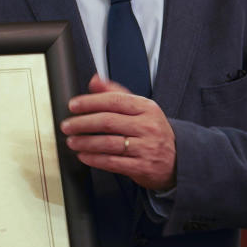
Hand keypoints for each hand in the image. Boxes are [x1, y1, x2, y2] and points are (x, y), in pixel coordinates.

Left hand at [61, 74, 176, 190]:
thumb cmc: (154, 131)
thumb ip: (117, 93)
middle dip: (82, 123)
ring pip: (108, 143)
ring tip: (72, 141)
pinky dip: (94, 159)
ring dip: (85, 142)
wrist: (178, 160)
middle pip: (108, 122)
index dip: (90, 102)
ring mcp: (146, 147)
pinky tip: (83, 156)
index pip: (114, 101)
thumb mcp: (141, 109)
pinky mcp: (142, 167)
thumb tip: (95, 80)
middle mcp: (147, 126)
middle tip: (67, 126)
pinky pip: (112, 162)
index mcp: (146, 108)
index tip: (73, 105)